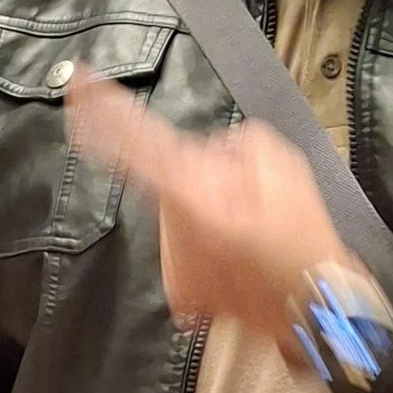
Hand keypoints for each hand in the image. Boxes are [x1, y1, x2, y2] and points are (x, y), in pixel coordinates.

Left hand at [66, 67, 343, 350]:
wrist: (315, 309)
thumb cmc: (302, 236)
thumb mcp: (282, 164)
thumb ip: (237, 143)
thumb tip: (212, 153)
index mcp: (192, 194)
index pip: (134, 142)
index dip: (103, 109)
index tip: (77, 83)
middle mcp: (172, 230)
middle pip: (168, 181)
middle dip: (195, 179)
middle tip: (246, 200)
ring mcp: (174, 265)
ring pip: (178, 217)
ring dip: (204, 214)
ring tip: (252, 233)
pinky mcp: (182, 292)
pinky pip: (186, 250)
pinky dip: (209, 248)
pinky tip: (242, 258)